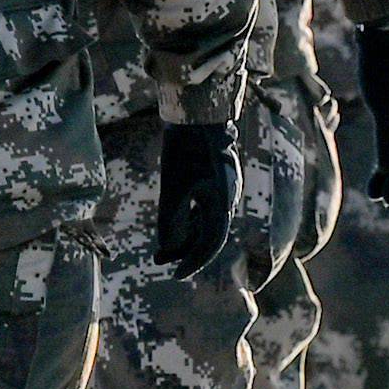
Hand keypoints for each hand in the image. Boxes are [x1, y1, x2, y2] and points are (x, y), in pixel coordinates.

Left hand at [150, 121, 236, 275]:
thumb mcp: (173, 186)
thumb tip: (167, 250)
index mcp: (222, 201)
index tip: (176, 275)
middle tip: (161, 262)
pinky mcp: (215, 181)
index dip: (193, 261)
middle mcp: (227, 199)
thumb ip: (171, 220)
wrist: (198, 113)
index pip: (211, 242)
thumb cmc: (186, 146)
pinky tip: (173, 226)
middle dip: (186, 251)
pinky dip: (190, 221)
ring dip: (186, 237)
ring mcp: (223, 189)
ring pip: (207, 223)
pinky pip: (206, 209)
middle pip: (209, 235)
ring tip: (162, 249)